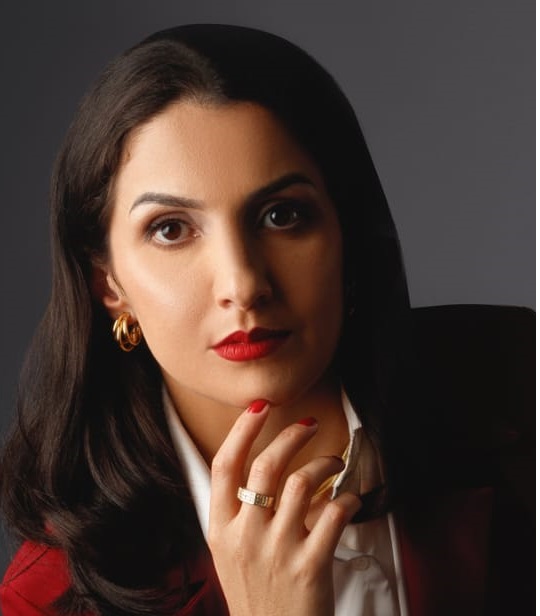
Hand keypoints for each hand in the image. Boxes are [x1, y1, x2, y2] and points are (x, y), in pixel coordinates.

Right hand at [208, 400, 360, 615]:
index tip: (260, 407)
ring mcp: (276, 550)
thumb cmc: (256, 594)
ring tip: (334, 462)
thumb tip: (266, 465)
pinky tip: (351, 499)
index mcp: (221, 529)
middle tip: (308, 426)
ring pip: (301, 483)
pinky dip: (347, 499)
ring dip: (323, 464)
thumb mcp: (230, 555)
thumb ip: (239, 514)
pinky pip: (333, 515)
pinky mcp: (309, 566)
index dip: (242, 430)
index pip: (224, 465)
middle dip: (290, 436)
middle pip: (266, 465)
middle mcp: (245, 535)